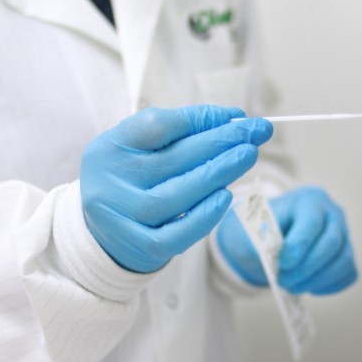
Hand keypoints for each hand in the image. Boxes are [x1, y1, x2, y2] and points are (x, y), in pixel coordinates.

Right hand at [81, 105, 272, 272]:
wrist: (104, 232)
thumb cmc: (135, 178)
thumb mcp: (144, 147)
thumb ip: (183, 130)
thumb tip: (235, 117)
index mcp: (110, 148)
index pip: (157, 126)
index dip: (199, 119)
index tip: (236, 115)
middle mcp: (110, 182)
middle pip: (173, 159)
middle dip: (221, 142)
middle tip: (257, 132)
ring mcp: (122, 217)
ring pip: (176, 196)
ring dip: (219, 173)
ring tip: (248, 156)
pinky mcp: (139, 246)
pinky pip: (177, 233)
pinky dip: (204, 215)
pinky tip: (226, 197)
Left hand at [217, 187, 356, 294]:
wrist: (275, 231)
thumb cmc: (266, 228)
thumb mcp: (257, 228)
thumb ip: (264, 240)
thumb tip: (272, 258)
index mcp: (309, 200)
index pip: (312, 222)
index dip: (298, 246)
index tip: (282, 264)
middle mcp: (332, 213)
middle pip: (331, 243)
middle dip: (306, 268)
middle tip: (283, 281)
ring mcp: (345, 233)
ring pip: (344, 261)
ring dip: (317, 280)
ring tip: (292, 287)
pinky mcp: (347, 253)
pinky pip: (348, 274)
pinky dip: (330, 285)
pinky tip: (309, 286)